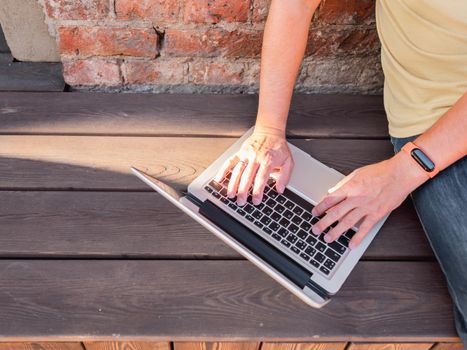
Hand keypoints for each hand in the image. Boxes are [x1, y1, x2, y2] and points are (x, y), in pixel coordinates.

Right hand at [214, 125, 293, 205]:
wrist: (270, 131)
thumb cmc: (279, 147)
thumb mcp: (288, 161)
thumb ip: (285, 176)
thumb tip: (280, 189)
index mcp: (268, 161)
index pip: (261, 178)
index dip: (257, 191)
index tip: (255, 200)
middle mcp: (256, 158)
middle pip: (247, 176)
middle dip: (243, 190)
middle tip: (240, 201)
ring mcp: (246, 155)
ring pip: (237, 170)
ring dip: (233, 183)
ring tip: (230, 194)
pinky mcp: (240, 152)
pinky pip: (230, 161)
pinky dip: (223, 170)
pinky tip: (219, 179)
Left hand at [311, 151, 427, 248]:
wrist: (400, 174)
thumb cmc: (380, 172)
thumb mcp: (357, 173)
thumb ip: (343, 184)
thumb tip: (331, 192)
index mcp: (350, 187)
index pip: (330, 199)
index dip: (320, 207)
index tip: (314, 213)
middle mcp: (356, 198)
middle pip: (336, 213)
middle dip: (324, 223)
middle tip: (315, 230)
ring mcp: (366, 207)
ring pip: (348, 222)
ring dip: (336, 232)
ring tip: (328, 238)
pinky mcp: (377, 214)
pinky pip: (365, 228)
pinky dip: (358, 238)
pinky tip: (351, 244)